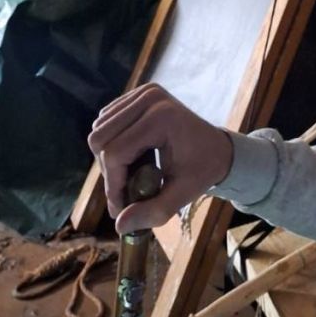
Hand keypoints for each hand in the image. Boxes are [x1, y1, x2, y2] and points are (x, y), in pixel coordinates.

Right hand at [88, 83, 233, 234]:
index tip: (121, 207)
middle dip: (109, 171)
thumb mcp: (182, 194)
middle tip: (126, 190)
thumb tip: (119, 224)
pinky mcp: (138, 92)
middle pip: (101, 139)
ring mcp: (144, 91)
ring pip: (99, 130)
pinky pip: (105, 120)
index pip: (115, 152)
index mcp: (162, 117)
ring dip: (108, 158)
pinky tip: (132, 155)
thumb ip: (152, 211)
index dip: (113, 184)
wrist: (216, 148)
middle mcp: (150, 97)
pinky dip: (111, 142)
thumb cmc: (202, 170)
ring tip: (131, 173)